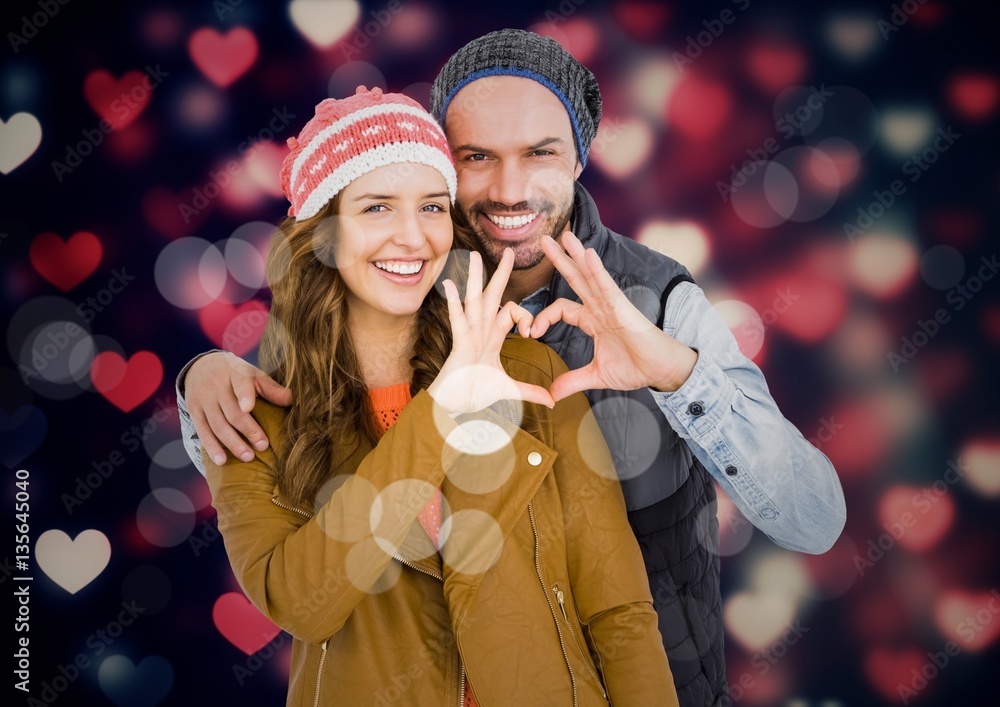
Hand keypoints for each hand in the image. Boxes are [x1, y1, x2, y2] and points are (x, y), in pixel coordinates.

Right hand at [185, 351, 292, 464]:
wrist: (202, 366)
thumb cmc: (236, 374)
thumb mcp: (254, 375)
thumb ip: (271, 388)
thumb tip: (294, 399)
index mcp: (235, 373)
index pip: (240, 383)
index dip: (244, 395)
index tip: (248, 408)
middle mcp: (217, 386)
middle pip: (232, 411)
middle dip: (248, 430)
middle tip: (263, 446)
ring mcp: (203, 399)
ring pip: (217, 424)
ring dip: (232, 443)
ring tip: (248, 457)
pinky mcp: (194, 411)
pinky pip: (203, 431)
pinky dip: (212, 447)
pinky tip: (222, 460)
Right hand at [427, 249, 554, 415]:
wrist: (453, 406)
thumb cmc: (474, 393)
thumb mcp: (510, 391)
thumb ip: (530, 391)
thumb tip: (552, 400)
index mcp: (492, 336)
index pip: (511, 312)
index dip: (525, 317)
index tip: (531, 333)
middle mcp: (480, 330)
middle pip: (493, 295)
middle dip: (501, 273)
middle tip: (509, 251)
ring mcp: (469, 334)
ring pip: (474, 300)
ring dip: (475, 278)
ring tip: (473, 256)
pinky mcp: (459, 343)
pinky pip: (457, 319)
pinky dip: (453, 302)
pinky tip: (449, 284)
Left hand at [530, 232, 697, 401]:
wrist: (660, 371)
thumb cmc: (635, 368)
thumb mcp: (596, 376)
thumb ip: (572, 381)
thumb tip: (551, 395)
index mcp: (593, 321)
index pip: (562, 309)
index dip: (544, 317)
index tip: (531, 332)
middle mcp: (600, 308)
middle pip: (575, 280)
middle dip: (559, 260)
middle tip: (543, 241)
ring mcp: (611, 305)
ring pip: (590, 276)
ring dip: (576, 255)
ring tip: (563, 236)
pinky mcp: (622, 308)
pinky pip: (606, 286)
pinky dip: (596, 270)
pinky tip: (587, 253)